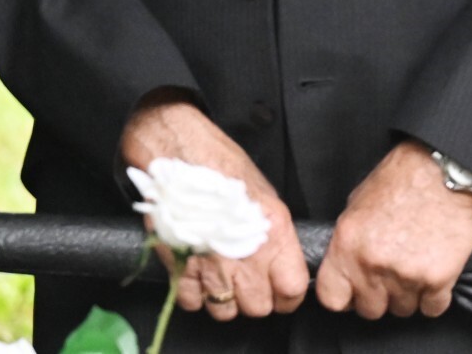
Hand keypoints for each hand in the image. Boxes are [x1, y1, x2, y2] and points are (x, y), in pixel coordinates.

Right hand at [121, 96, 306, 321]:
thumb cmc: (226, 170)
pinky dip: (196, 295)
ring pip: (226, 311)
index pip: (293, 289)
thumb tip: (283, 261)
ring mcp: (211, 267)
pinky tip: (200, 276)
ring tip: (225, 280)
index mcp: (274, 235)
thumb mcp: (268, 198)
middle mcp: (245, 256)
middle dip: (259, 300)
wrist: (182, 160)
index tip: (284, 291)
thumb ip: (277, 236)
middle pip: (259, 307)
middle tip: (253, 285)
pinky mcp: (179, 270)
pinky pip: (193, 304)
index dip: (289, 295)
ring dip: (226, 301)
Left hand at [313, 142, 471, 319]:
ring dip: (410, 294)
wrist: (444, 169)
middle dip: (382, 296)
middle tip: (394, 276)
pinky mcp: (439, 277)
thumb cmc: (400, 180)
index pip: (333, 300)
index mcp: (346, 248)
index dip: (347, 297)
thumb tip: (346, 268)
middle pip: (370, 309)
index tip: (358, 290)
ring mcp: (406, 274)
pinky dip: (435, 297)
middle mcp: (372, 265)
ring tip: (418, 269)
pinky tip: (437, 276)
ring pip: (403, 309)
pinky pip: (433, 307)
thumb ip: (347, 244)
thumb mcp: (356, 206)